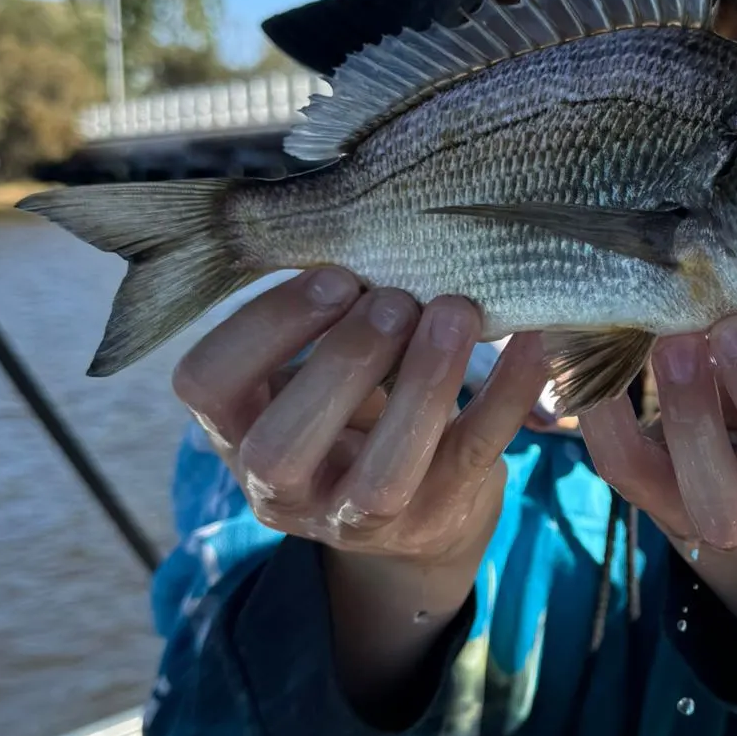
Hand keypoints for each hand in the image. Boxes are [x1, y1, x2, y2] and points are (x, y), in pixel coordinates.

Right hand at [172, 268, 546, 568]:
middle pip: (282, 450)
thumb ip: (308, 314)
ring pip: (383, 475)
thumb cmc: (348, 407)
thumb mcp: (305, 368)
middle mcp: (283, 493)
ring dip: (421, 386)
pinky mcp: (435, 521)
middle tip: (393, 298)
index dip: (263, 326)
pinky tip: (530, 341)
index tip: (331, 275)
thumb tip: (346, 213)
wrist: (414, 509)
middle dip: (341, 363)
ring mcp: (359, 522)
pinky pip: (473, 457)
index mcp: (235, 434)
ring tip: (455, 312)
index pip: (206, 386)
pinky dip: (506, 395)